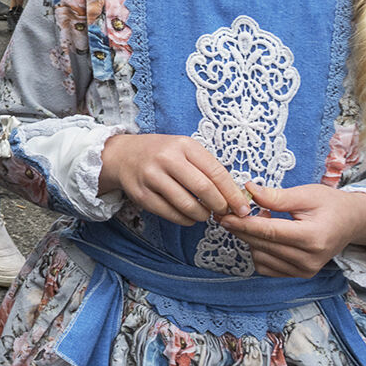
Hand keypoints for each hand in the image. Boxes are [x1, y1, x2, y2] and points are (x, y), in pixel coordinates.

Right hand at [100, 134, 250, 224]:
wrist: (124, 155)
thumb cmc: (162, 154)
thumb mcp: (185, 150)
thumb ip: (207, 169)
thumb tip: (234, 196)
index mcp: (184, 145)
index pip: (216, 172)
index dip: (232, 194)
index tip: (242, 208)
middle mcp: (167, 159)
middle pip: (203, 189)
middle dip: (219, 206)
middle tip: (224, 213)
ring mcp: (152, 177)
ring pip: (187, 205)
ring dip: (202, 215)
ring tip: (205, 214)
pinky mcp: (142, 195)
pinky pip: (171, 214)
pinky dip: (186, 220)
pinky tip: (190, 216)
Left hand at [217, 182, 365, 277]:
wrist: (352, 223)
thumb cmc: (330, 204)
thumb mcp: (306, 194)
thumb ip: (277, 196)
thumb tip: (248, 190)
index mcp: (313, 238)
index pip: (269, 232)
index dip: (244, 223)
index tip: (225, 214)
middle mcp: (309, 260)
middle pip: (262, 245)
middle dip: (241, 229)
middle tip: (228, 212)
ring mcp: (304, 270)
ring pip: (260, 258)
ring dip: (251, 239)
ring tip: (261, 218)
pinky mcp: (299, 275)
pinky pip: (266, 267)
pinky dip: (259, 251)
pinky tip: (266, 235)